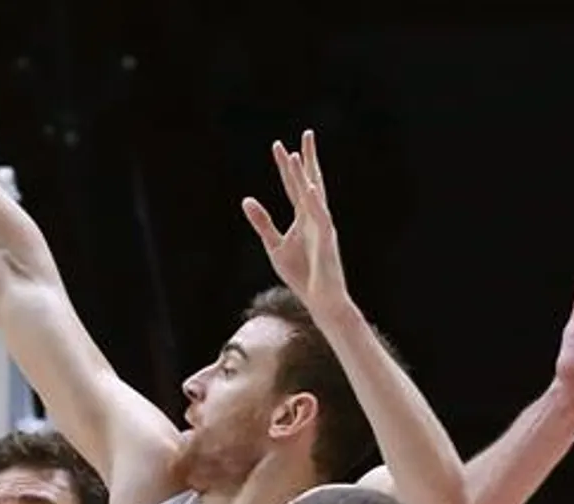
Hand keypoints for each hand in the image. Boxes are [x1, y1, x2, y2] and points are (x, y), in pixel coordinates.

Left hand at [242, 130, 348, 310]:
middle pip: (310, 182)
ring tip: (297, 156)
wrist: (320, 299)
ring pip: (314, 196)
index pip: (294, 186)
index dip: (287, 167)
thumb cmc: (301, 274)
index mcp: (303, 218)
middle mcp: (315, 217)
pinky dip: (315, 203)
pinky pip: (321, 218)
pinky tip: (310, 188)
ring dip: (305, 176)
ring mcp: (323, 227)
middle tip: (306, 134)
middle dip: (306, 159)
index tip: (279, 146)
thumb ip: (263, 222)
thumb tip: (246, 199)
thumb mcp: (275, 245)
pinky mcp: (327, 241)